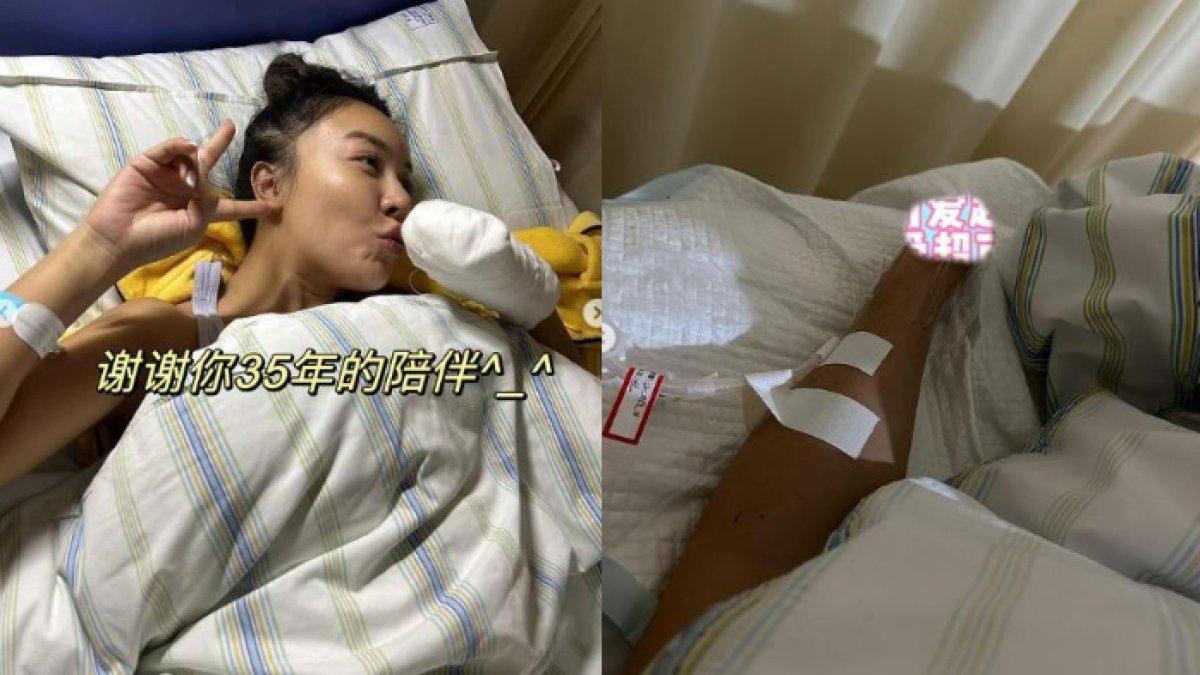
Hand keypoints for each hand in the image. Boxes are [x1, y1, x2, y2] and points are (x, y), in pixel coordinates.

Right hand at [82, 119, 271, 271]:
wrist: (121, 238)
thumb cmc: (159, 238)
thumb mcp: (195, 224)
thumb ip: (208, 199)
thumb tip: (203, 170)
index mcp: (201, 210)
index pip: (231, 206)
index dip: (251, 206)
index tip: (273, 205)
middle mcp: (185, 189)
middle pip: (207, 163)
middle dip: (219, 144)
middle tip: (230, 126)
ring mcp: (165, 174)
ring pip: (189, 155)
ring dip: (195, 163)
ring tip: (189, 182)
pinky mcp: (147, 163)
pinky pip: (168, 149)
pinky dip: (179, 146)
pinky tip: (188, 147)